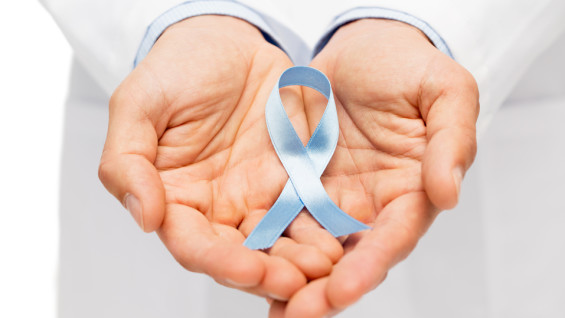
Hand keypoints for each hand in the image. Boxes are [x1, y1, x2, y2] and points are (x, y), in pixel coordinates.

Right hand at [98, 16, 340, 299]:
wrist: (225, 42)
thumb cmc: (176, 70)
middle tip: (297, 285)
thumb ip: (128, 162)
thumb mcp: (138, 105)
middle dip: (268, 273)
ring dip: (302, 261)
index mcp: (178, 198)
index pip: (194, 244)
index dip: (218, 262)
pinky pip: (311, 209)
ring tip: (326, 269)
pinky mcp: (294, 178)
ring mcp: (260, 195)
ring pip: (281, 240)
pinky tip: (341, 240)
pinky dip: (324, 228)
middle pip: (242, 254)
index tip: (247, 270)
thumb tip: (145, 217)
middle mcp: (220, 207)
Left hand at [271, 19, 478, 316]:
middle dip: (324, 290)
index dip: (371, 265)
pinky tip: (244, 265)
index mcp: (409, 191)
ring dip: (290, 278)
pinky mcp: (297, 183)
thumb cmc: (408, 66)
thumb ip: (452, 140)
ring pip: (310, 248)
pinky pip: (279, 217)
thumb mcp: (444, 91)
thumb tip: (448, 194)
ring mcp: (331, 197)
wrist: (363, 48)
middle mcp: (369, 206)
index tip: (344, 289)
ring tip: (271, 308)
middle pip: (349, 258)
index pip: (393, 237)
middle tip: (297, 315)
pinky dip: (265, 243)